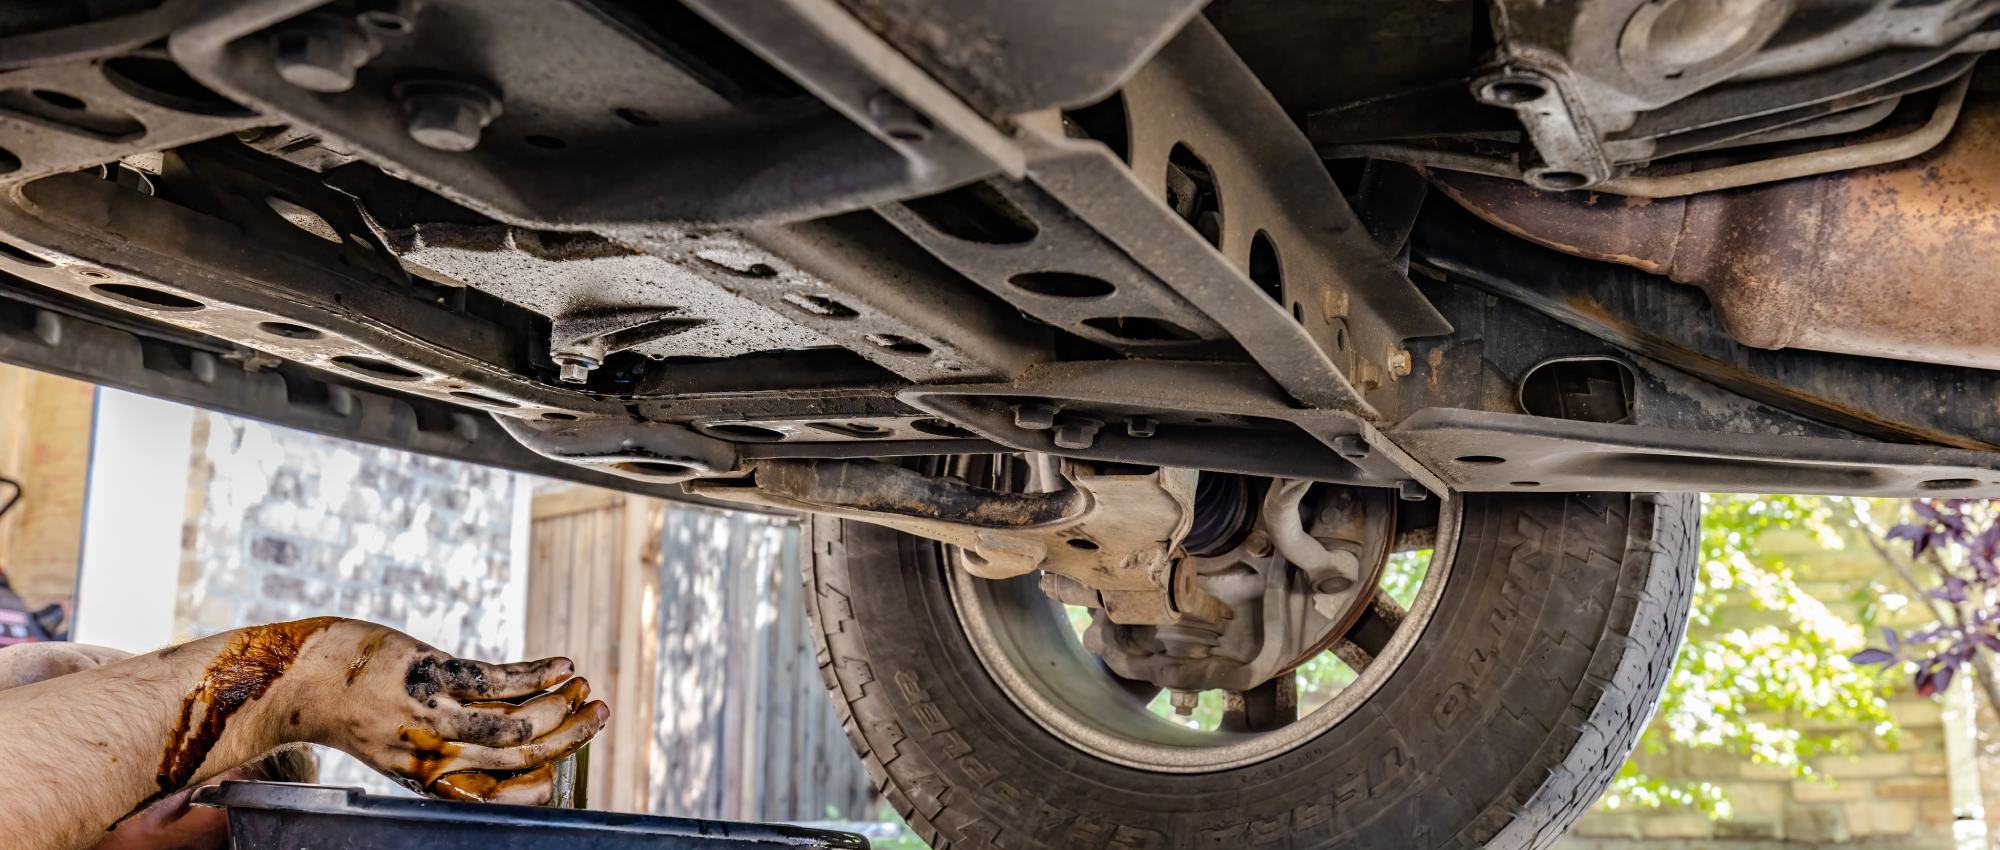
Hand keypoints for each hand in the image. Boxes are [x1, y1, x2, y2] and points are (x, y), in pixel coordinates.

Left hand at [290, 620, 607, 802]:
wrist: (302, 682)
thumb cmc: (360, 713)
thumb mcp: (404, 749)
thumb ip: (451, 752)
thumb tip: (507, 742)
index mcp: (431, 781)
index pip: (504, 793)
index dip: (547, 777)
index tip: (571, 756)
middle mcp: (436, 755)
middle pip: (522, 753)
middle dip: (572, 735)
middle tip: (601, 713)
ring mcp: (433, 713)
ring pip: (517, 720)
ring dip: (562, 703)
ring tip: (584, 687)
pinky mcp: (431, 672)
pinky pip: (499, 679)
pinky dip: (539, 672)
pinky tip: (562, 665)